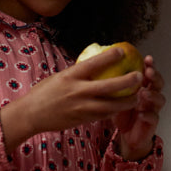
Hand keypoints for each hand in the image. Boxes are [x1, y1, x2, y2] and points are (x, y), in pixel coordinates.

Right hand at [0, 46, 143, 152]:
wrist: (31, 115)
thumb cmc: (43, 93)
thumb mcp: (58, 77)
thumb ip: (76, 73)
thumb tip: (93, 65)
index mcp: (70, 77)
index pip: (93, 64)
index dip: (110, 57)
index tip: (122, 51)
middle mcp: (77, 92)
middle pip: (108, 86)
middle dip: (127, 81)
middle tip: (139, 76)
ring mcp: (80, 107)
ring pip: (110, 106)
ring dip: (126, 101)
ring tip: (137, 97)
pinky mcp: (81, 119)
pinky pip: (102, 115)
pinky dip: (113, 111)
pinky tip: (121, 108)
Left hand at [113, 55, 165, 159]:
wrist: (127, 135)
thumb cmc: (121, 113)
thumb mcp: (116, 97)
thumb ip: (114, 84)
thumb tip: (101, 67)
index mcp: (144, 87)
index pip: (150, 73)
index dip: (150, 65)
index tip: (146, 58)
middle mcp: (151, 97)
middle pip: (158, 84)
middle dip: (155, 77)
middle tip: (148, 72)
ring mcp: (153, 109)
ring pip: (160, 99)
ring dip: (153, 95)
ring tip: (144, 92)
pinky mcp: (152, 123)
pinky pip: (153, 117)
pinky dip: (147, 115)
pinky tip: (141, 113)